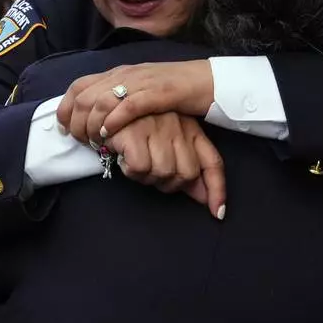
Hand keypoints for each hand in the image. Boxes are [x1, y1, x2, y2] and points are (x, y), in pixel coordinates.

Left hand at [56, 61, 214, 145]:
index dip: (66, 108)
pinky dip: (113, 122)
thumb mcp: (139, 91)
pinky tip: (108, 135)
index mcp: (119, 73)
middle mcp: (126, 74)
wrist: (206, 81)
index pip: (79, 85)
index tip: (64, 128)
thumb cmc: (173, 91)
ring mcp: (141, 82)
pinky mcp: (158, 93)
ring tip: (93, 142)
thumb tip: (96, 117)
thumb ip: (119, 99)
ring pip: (102, 101)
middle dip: (77, 122)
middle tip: (80, 141)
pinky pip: (128, 106)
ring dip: (92, 125)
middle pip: (86, 96)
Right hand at [106, 113, 225, 218]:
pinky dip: (129, 169)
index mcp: (190, 129)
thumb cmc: (135, 129)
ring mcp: (158, 127)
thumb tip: (204, 198)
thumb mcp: (164, 145)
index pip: (212, 163)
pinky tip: (124, 155)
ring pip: (163, 173)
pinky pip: (140, 168)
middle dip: (168, 182)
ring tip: (135, 160)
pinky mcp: (136, 131)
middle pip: (186, 174)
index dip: (217, 190)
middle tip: (150, 170)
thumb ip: (184, 169)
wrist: (104, 109)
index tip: (218, 213)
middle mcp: (179, 126)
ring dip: (146, 176)